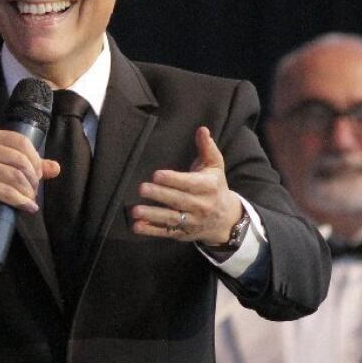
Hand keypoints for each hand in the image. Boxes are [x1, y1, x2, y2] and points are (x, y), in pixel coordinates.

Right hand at [0, 126, 59, 218]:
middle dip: (33, 178)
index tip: (39, 174)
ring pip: (16, 177)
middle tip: (34, 190)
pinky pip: (7, 192)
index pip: (21, 142)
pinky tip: (28, 207)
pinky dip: (22, 201)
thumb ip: (31, 164)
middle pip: (20, 160)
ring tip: (30, 199)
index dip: (35, 159)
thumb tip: (55, 168)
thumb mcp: (6, 164)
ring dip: (28, 191)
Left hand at [131, 126, 241, 244]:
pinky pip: (166, 232)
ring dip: (152, 215)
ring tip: (136, 211)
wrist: (225, 219)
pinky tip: (137, 227)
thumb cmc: (215, 186)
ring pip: (171, 218)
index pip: (189, 183)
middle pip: (178, 200)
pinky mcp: (182, 233)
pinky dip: (151, 231)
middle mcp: (201, 205)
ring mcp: (191, 221)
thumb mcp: (215, 166)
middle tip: (142, 188)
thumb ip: (207, 148)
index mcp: (208, 187)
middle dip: (160, 195)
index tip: (157, 175)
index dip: (173, 179)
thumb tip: (202, 129)